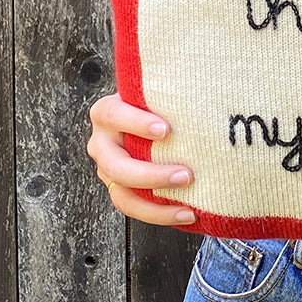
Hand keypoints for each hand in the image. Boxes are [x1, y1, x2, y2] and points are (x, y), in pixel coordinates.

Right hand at [86, 92, 195, 225]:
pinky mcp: (119, 189)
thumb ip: (166, 89)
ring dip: (156, 204)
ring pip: (122, 195)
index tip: (166, 130)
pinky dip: (160, 214)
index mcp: (106, 112)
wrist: (154, 117)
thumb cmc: (158, 100)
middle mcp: (101, 143)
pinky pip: (135, 207)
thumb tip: (200, 86)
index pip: (114, 115)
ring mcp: (107, 169)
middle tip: (186, 175)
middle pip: (117, 166)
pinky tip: (187, 213)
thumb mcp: (157, 90)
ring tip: (190, 206)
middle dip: (151, 175)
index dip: (136, 123)